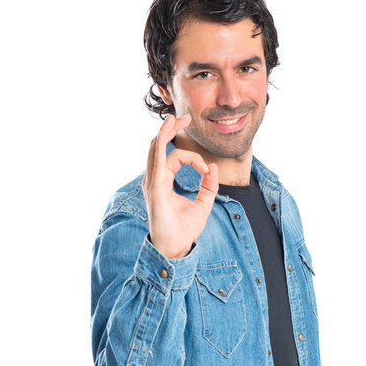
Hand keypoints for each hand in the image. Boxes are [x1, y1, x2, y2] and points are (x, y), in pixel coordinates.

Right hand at [142, 113, 218, 258]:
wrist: (175, 248)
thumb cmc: (184, 230)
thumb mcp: (203, 204)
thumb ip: (209, 186)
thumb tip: (213, 168)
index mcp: (163, 182)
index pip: (175, 158)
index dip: (194, 159)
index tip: (207, 170)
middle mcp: (154, 180)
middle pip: (159, 147)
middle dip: (171, 130)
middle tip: (184, 117)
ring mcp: (152, 183)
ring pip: (156, 149)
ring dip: (166, 132)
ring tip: (176, 118)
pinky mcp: (155, 188)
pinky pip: (157, 161)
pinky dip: (161, 145)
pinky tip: (167, 132)